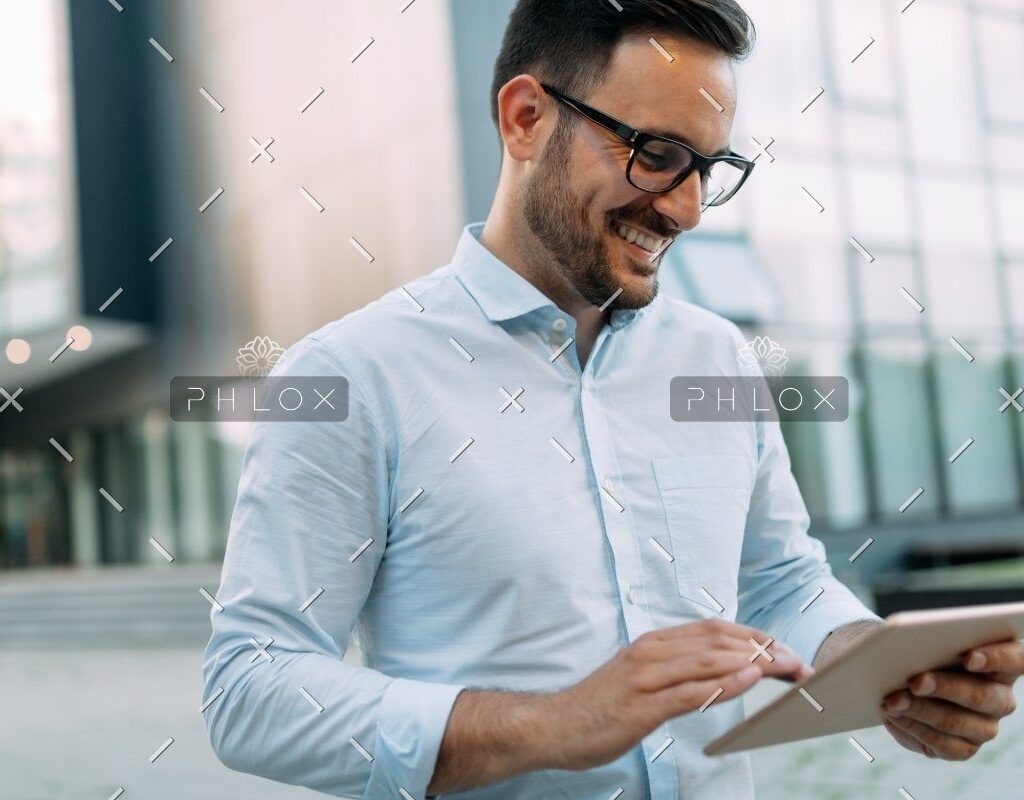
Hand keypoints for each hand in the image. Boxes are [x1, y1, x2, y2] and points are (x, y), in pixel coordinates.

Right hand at [546, 619, 812, 770]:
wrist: (553, 725)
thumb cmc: (600, 706)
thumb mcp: (642, 679)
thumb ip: (677, 670)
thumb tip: (720, 670)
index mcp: (654, 643)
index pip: (714, 630)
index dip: (754, 636)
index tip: (784, 649)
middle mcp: (652, 651)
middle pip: (718, 641)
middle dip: (764, 648)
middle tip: (799, 661)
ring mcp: (646, 676)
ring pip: (708, 660)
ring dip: (753, 662)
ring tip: (786, 667)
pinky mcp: (641, 705)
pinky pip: (689, 691)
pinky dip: (722, 683)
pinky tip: (748, 681)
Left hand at [881, 639, 1023, 759]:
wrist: (906, 682)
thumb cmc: (924, 654)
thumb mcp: (931, 642)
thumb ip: (933, 641)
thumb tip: (908, 643)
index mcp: (1001, 664)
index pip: (1017, 658)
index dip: (997, 658)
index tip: (969, 658)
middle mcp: (1000, 698)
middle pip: (982, 695)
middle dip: (944, 687)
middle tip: (915, 682)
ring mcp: (985, 726)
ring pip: (958, 722)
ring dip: (921, 711)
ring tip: (892, 701)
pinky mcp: (965, 747)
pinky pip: (944, 745)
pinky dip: (915, 729)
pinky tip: (895, 717)